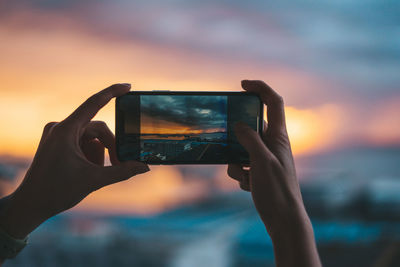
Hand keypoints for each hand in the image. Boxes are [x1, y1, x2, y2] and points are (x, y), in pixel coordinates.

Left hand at [0, 84, 148, 238]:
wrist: (31, 204)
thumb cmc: (57, 192)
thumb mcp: (94, 180)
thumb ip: (122, 172)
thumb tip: (145, 167)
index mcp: (66, 130)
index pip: (94, 103)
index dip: (112, 92)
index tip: (128, 86)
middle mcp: (61, 127)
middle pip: (98, 129)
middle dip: (110, 147)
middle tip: (118, 165)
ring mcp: (58, 134)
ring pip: (91, 137)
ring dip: (98, 154)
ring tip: (93, 172)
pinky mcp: (57, 142)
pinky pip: (82, 142)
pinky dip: (89, 154)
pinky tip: (84, 170)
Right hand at [227, 80, 320, 266]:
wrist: (284, 220)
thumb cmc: (277, 190)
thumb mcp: (262, 162)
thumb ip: (250, 140)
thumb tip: (239, 124)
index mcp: (278, 136)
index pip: (273, 102)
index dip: (260, 88)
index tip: (242, 85)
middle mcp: (273, 144)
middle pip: (252, 126)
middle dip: (237, 135)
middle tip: (228, 142)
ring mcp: (266, 158)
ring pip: (243, 148)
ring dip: (236, 160)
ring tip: (243, 175)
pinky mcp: (260, 172)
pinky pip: (242, 164)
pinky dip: (240, 174)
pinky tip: (247, 186)